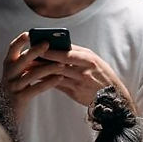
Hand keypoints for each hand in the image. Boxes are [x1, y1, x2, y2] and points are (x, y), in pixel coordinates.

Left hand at [1, 33, 133, 110]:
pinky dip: (46, 81)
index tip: (37, 43)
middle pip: (58, 61)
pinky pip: (57, 85)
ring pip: (56, 73)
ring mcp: (80, 82)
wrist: (114, 98)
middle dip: (42, 57)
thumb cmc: (103, 77)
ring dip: (41, 70)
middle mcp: (84, 69)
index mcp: (89, 58)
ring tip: (28, 66)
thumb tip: (60, 47)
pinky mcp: (76, 93)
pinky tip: (37, 79)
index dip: (50, 47)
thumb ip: (78, 55)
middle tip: (27, 54)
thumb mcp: (95, 62)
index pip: (66, 51)